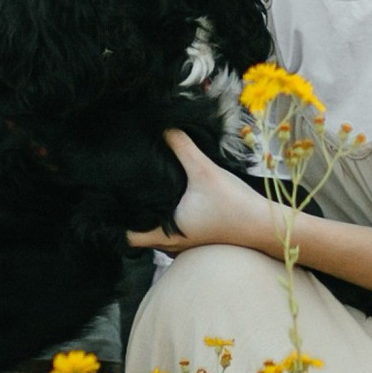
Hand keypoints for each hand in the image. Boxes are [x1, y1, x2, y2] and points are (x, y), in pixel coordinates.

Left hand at [127, 128, 280, 254]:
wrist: (265, 225)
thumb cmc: (233, 204)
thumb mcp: (204, 171)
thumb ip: (182, 148)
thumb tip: (162, 127)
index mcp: (168, 233)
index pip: (129, 238)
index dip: (115, 225)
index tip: (107, 207)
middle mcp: (175, 244)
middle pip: (142, 236)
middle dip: (132, 217)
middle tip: (120, 194)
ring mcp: (188, 244)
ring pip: (160, 234)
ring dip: (151, 218)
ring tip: (143, 194)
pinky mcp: (201, 238)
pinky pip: (175, 231)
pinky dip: (169, 219)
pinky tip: (173, 199)